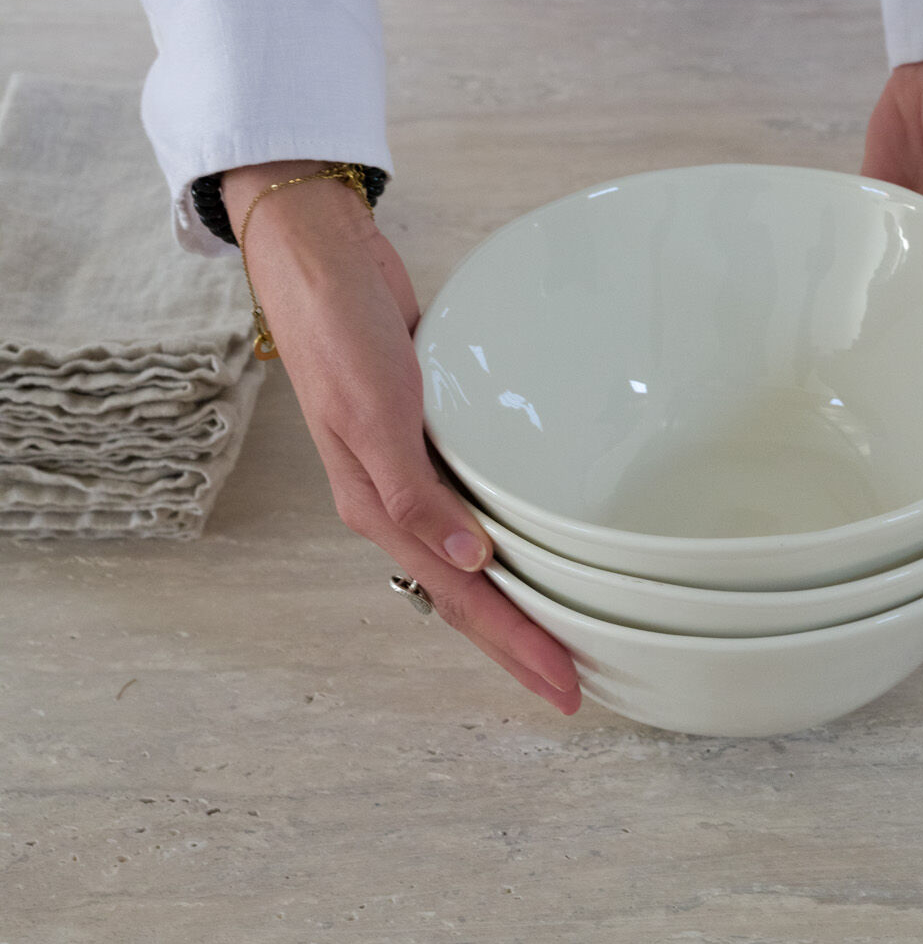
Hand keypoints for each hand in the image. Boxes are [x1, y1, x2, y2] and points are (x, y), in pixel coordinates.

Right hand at [222, 162, 580, 714]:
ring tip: (569, 630)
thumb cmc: (337, 331)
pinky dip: (513, 534)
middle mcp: (400, 503)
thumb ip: (415, 494)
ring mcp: (417, 472)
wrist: (322, 257)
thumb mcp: (372, 415)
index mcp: (379, 510)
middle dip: (522, 643)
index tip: (564, 686)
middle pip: (472, 594)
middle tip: (579, 684)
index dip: (514, 648)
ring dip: (520, 597)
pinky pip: (480, 502)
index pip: (462, 600)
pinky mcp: (435, 436)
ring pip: (477, 556)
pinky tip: (542, 542)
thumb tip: (473, 560)